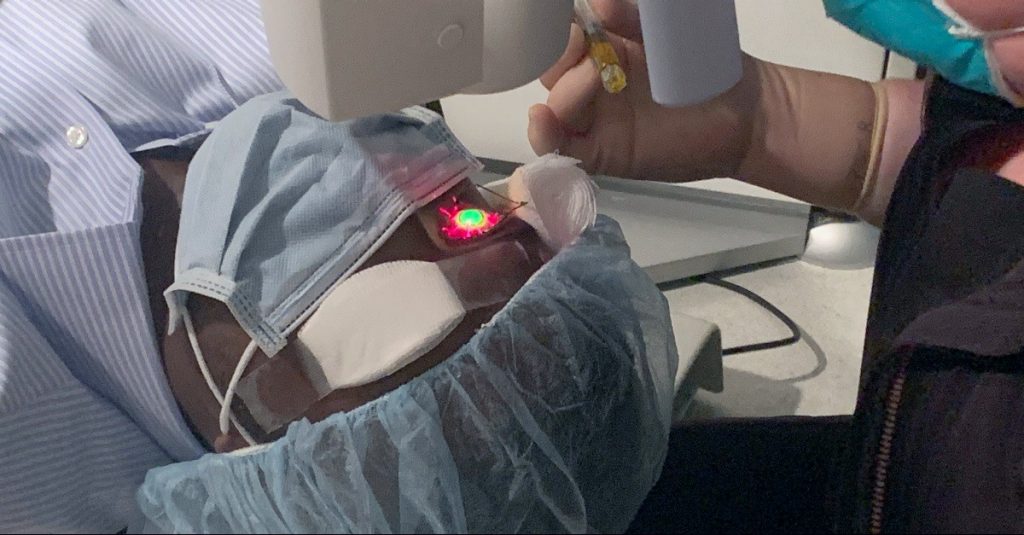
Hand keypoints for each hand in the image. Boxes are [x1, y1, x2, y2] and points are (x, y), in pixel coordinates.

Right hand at [528, 0, 760, 181]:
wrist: (745, 116)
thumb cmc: (709, 68)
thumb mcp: (667, 32)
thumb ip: (631, 19)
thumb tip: (598, 1)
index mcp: (603, 47)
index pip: (561, 37)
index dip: (556, 31)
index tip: (571, 26)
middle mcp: (592, 83)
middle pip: (550, 72)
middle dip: (556, 58)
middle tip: (582, 48)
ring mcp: (595, 119)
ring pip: (552, 108)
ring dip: (563, 93)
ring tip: (595, 80)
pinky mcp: (600, 152)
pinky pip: (559, 147)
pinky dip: (543, 135)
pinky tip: (543, 120)